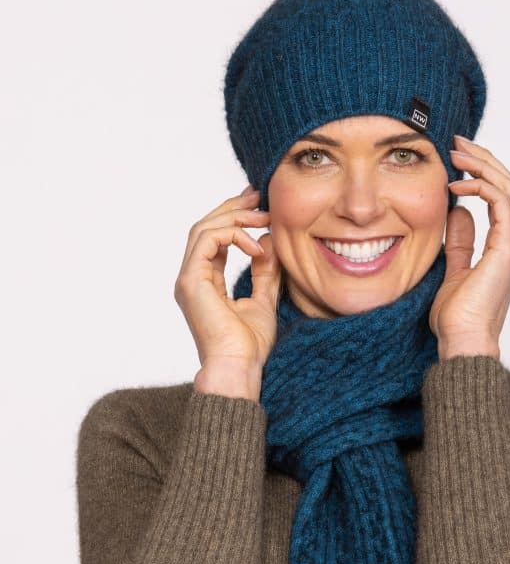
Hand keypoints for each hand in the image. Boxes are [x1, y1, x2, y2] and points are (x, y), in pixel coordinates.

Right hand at [174, 185, 282, 376]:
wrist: (239, 368)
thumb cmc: (249, 346)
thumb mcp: (264, 301)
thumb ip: (264, 273)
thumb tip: (268, 243)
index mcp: (204, 283)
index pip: (214, 239)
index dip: (234, 218)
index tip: (259, 205)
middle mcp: (191, 278)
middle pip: (204, 227)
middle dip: (232, 208)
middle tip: (258, 195)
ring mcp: (187, 279)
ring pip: (203, 229)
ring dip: (235, 218)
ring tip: (263, 217)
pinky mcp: (191, 281)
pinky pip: (207, 241)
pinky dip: (233, 236)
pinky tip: (257, 246)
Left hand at [429, 136, 509, 358]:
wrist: (463, 340)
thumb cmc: (456, 317)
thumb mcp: (453, 270)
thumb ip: (460, 242)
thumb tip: (457, 213)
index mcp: (505, 245)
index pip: (500, 195)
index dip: (481, 172)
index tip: (456, 159)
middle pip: (507, 184)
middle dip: (483, 159)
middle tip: (456, 143)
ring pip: (508, 188)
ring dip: (482, 166)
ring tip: (455, 153)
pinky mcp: (508, 249)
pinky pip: (501, 204)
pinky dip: (480, 187)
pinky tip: (456, 185)